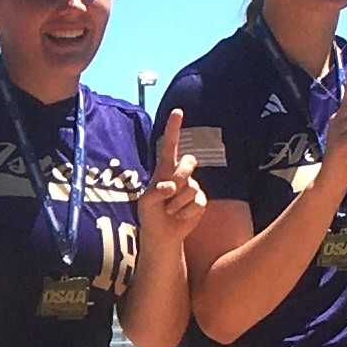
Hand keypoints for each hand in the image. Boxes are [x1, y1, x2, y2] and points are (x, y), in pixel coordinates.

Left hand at [136, 109, 207, 242]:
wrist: (161, 234)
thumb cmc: (149, 214)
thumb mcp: (145, 203)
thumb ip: (156, 191)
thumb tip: (172, 186)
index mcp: (164, 169)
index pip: (170, 146)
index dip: (174, 129)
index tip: (178, 111)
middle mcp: (180, 174)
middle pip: (190, 162)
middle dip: (181, 175)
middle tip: (170, 192)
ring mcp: (192, 187)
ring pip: (192, 187)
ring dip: (177, 203)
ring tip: (169, 210)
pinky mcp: (200, 201)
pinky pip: (198, 202)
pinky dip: (185, 212)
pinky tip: (178, 217)